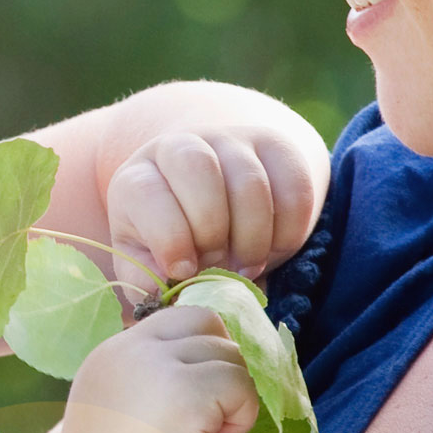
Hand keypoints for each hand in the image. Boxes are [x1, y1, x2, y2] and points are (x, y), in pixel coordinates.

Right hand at [50, 303, 258, 432]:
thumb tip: (207, 370)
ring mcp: (158, 366)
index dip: (200, 348)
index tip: (202, 393)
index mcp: (111, 354)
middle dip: (222, 361)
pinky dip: (240, 417)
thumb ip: (149, 381)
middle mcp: (130, 349)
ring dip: (232, 397)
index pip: (174, 320)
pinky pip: (242, 385)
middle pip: (205, 321)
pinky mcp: (188, 392)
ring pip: (230, 355)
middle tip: (214, 410)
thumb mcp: (119, 411)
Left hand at [103, 120, 324, 296]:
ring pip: (251, 181)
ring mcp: (230, 140)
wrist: (217, 204)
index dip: (169, 237)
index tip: (184, 272)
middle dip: (213, 229)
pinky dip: (289, 228)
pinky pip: (294, 185)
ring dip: (254, 236)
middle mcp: (180, 147)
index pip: (146, 192)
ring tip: (247, 266)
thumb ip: (145, 277)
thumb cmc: (175, 242)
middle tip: (219, 266)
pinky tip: (275, 248)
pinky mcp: (276, 147)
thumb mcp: (146, 260)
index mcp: (138, 176)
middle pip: (199, 170)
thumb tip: (156, 292)